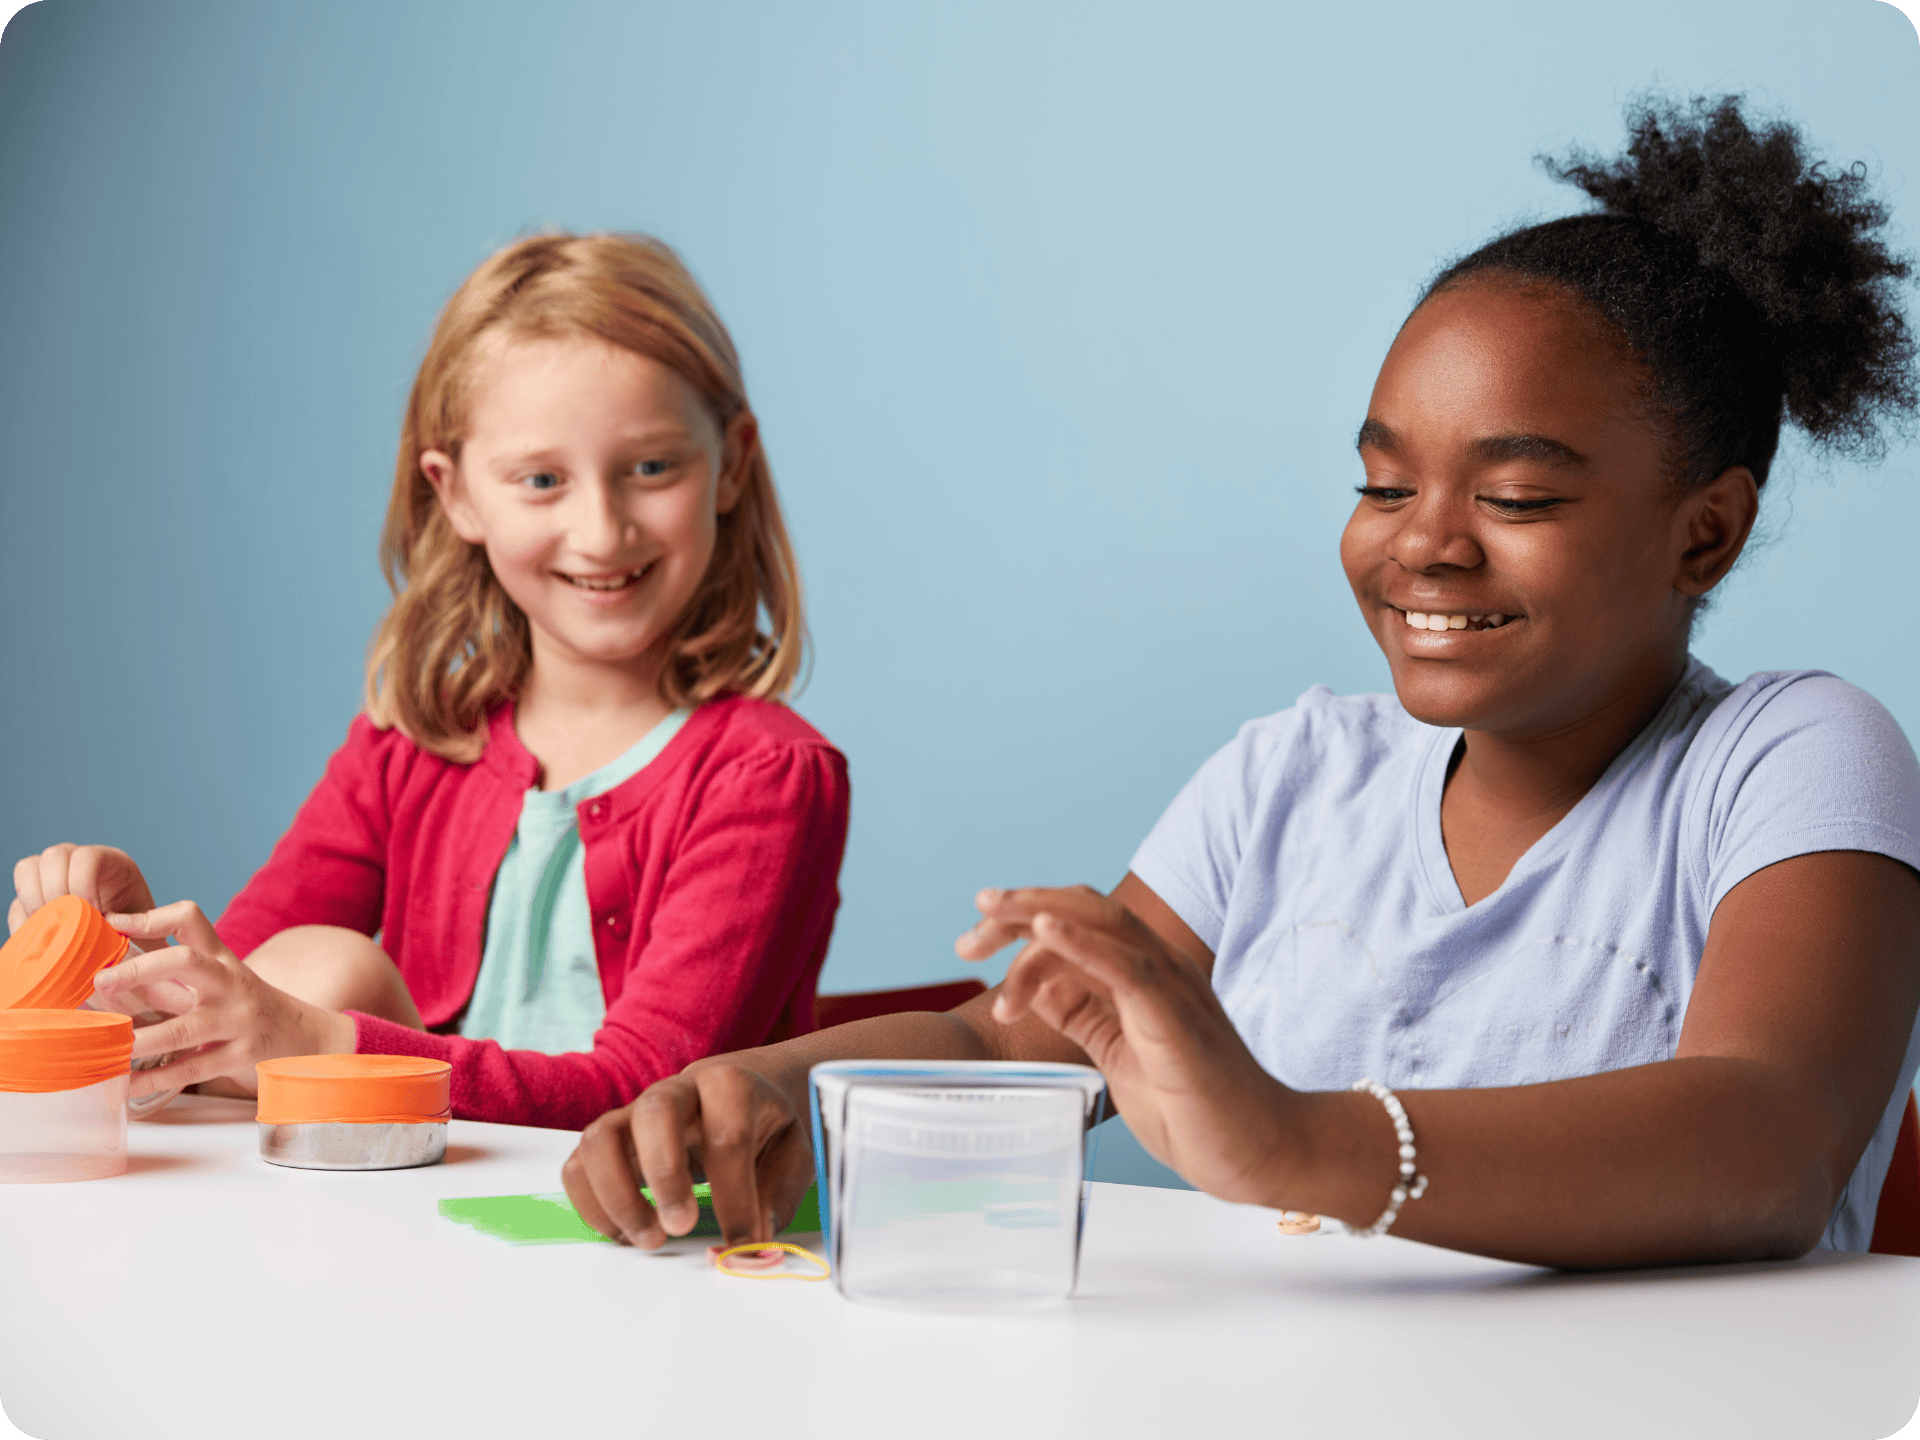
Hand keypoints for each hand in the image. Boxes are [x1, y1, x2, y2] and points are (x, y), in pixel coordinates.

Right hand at [10, 844, 157, 941]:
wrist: (127, 936)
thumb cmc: (141, 926)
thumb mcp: (144, 920)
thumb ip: (134, 925)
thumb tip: (114, 937)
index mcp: (109, 861)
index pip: (87, 856)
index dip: (84, 883)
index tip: (92, 913)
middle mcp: (75, 860)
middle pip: (54, 856)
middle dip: (57, 891)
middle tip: (67, 921)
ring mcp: (50, 875)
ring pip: (27, 869)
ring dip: (34, 900)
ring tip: (50, 928)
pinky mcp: (33, 896)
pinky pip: (16, 900)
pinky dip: (21, 920)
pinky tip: (36, 939)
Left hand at [93, 901, 355, 1098]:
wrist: (306, 1038)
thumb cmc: (247, 1009)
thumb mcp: (220, 983)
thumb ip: (173, 979)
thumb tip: (112, 978)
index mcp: (221, 959)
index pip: (190, 919)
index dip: (150, 916)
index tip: (113, 923)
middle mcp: (230, 983)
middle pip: (185, 961)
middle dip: (138, 969)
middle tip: (101, 982)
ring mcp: (238, 1019)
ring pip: (182, 1028)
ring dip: (139, 1039)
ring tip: (108, 1046)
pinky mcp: (241, 1055)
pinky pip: (192, 1068)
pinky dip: (155, 1078)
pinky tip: (128, 1083)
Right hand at [561, 1059, 815, 1250]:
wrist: (741, 1090)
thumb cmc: (766, 1124)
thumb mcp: (794, 1152)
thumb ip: (778, 1194)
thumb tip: (755, 1240)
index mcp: (730, 1085)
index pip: (727, 1136)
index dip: (735, 1195)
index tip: (744, 1240)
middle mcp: (677, 1090)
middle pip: (654, 1114)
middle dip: (664, 1176)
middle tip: (680, 1228)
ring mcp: (635, 1112)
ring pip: (601, 1138)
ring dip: (617, 1195)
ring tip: (649, 1239)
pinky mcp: (611, 1138)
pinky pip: (579, 1165)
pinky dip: (590, 1205)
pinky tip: (624, 1234)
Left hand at [968, 885, 1295, 1205]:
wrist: (1262, 1153)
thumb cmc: (1199, 1112)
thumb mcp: (1121, 1057)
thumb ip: (1087, 1017)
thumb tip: (1041, 987)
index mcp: (1144, 976)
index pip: (1078, 923)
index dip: (1021, 925)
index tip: (973, 944)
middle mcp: (1159, 968)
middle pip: (1085, 909)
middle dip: (1020, 909)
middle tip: (968, 937)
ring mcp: (1172, 988)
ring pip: (1104, 923)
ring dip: (1040, 915)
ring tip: (990, 916)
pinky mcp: (1176, 1017)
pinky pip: (1126, 966)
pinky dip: (1081, 943)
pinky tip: (1044, 930)